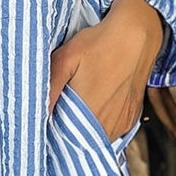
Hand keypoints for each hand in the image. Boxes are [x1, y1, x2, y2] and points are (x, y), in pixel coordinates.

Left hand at [49, 0, 163, 141]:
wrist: (137, 35)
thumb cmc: (101, 43)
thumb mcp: (65, 59)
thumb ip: (50, 88)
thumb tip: (38, 112)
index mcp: (88, 111)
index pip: (63, 137)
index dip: (52, 131)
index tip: (45, 120)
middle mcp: (106, 123)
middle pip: (80, 141)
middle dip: (66, 130)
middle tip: (61, 108)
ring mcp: (121, 123)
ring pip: (95, 138)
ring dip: (84, 129)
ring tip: (80, 104)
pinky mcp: (131, 119)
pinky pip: (110, 130)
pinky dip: (100, 123)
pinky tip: (96, 104)